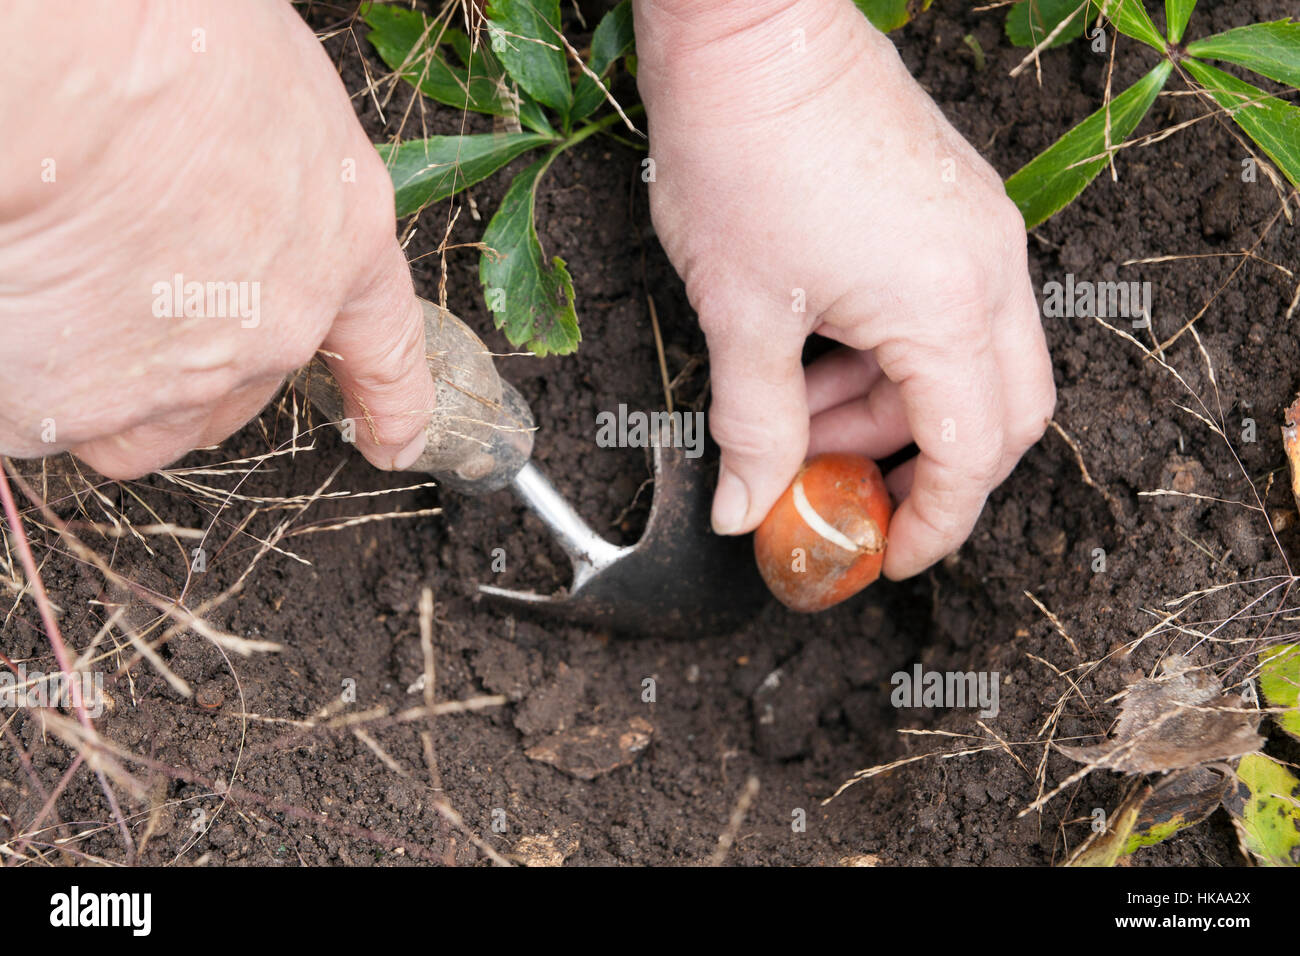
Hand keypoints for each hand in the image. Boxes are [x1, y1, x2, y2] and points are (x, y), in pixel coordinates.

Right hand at [0, 0, 434, 477]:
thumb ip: (267, 168)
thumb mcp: (266, 85)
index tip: (397, 443)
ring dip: (116, 390)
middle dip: (199, 360)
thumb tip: (229, 185)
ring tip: (63, 311)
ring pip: (149, 425)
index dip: (392, 401)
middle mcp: (277, 324)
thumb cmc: (164, 33)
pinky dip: (28, 381)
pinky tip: (13, 315)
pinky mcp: (79, 404)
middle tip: (135, 292)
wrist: (63, 73)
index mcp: (340, 236)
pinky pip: (50, 419)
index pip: (383, 343)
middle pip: (244, 388)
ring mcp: (182, 375)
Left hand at [634, 0, 1054, 578]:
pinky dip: (894, 355)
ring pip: (969, 363)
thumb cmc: (744, 154)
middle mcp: (987, 270)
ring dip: (894, 411)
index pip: (971, 454)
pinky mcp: (952, 206)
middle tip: (846, 493)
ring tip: (801, 419)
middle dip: (924, 471)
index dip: (935, 522)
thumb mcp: (741, 314)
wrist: (752, 30)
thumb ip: (752, 427)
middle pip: (997, 415)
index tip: (889, 555)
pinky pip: (950, 310)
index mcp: (947, 306)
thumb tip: (743, 508)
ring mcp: (978, 231)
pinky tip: (820, 359)